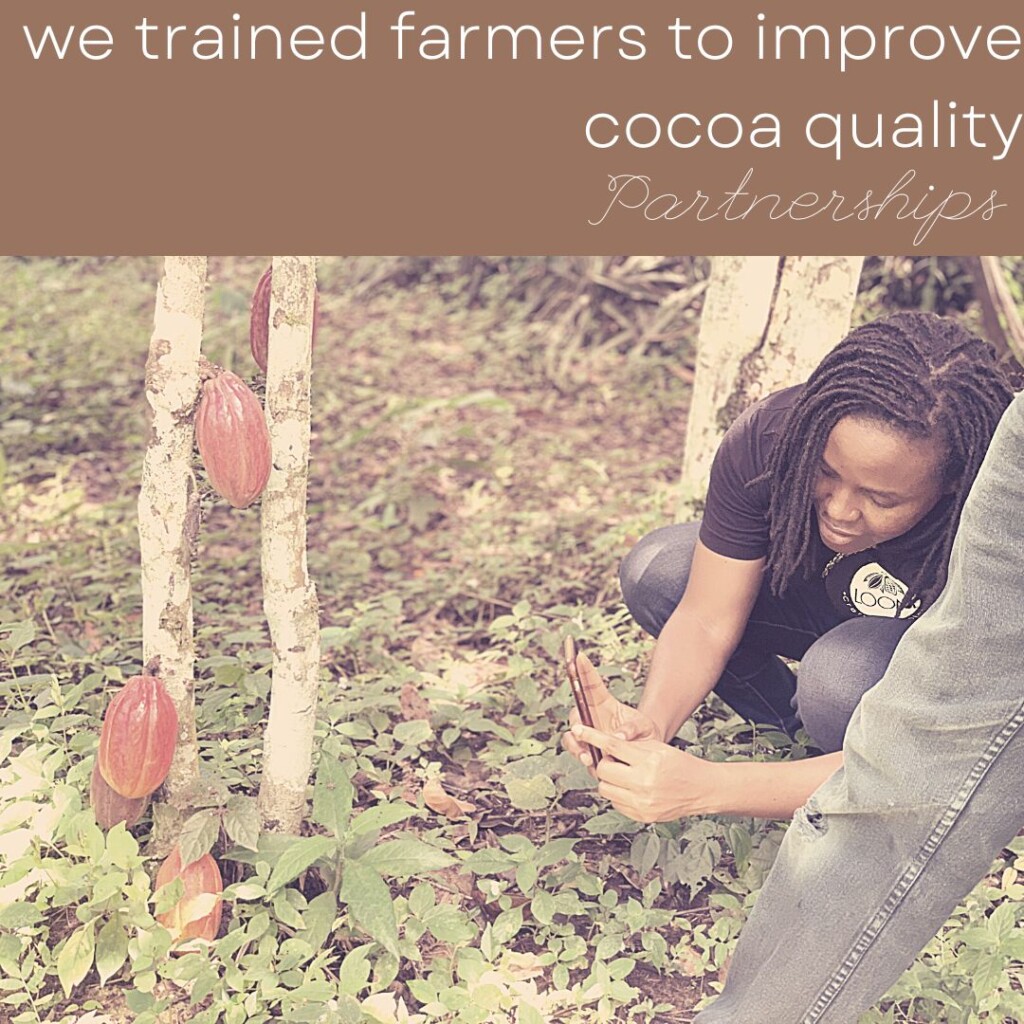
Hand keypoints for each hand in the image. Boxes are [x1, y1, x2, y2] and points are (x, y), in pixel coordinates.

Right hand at [561, 652, 660, 770]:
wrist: (646, 756)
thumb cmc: (645, 736)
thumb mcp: (644, 727)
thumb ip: (632, 728)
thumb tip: (618, 737)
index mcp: (604, 704)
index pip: (590, 685)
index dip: (583, 671)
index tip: (579, 656)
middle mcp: (592, 718)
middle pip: (575, 713)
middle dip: (575, 720)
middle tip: (578, 728)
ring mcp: (589, 735)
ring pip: (572, 736)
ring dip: (575, 744)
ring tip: (587, 756)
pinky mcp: (588, 752)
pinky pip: (578, 753)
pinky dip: (581, 758)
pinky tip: (592, 764)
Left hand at [570, 723, 721, 821]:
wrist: (701, 789)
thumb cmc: (679, 763)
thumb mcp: (657, 747)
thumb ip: (629, 747)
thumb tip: (602, 744)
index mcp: (649, 760)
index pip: (611, 745)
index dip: (591, 736)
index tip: (577, 729)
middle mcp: (644, 783)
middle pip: (603, 769)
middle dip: (604, 762)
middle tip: (613, 760)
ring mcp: (642, 803)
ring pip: (604, 788)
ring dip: (608, 779)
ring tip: (621, 775)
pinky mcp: (641, 816)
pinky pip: (615, 803)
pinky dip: (617, 794)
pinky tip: (629, 788)